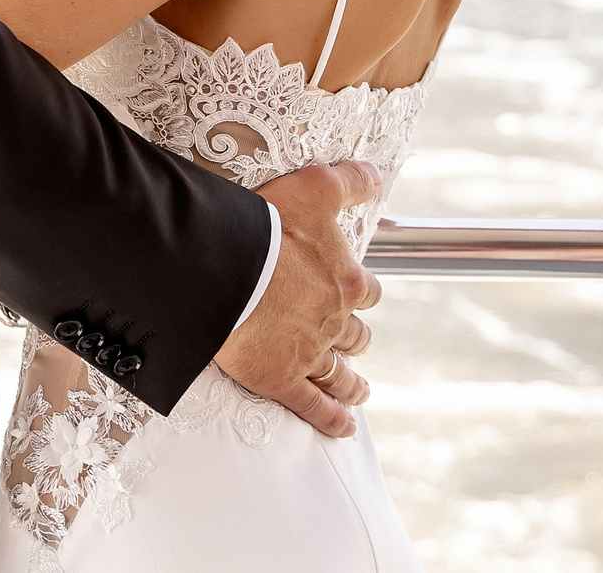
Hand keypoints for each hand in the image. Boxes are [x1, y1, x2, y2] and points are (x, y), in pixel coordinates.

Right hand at [211, 160, 383, 437]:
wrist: (224, 266)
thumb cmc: (267, 224)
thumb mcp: (315, 187)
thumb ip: (350, 181)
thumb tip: (378, 173)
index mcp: (346, 281)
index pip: (368, 292)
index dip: (364, 293)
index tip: (360, 295)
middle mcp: (335, 321)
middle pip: (355, 335)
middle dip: (355, 339)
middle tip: (355, 344)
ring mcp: (310, 354)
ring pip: (340, 375)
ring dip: (352, 384)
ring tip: (359, 391)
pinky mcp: (281, 379)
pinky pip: (314, 407)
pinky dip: (332, 420)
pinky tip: (345, 429)